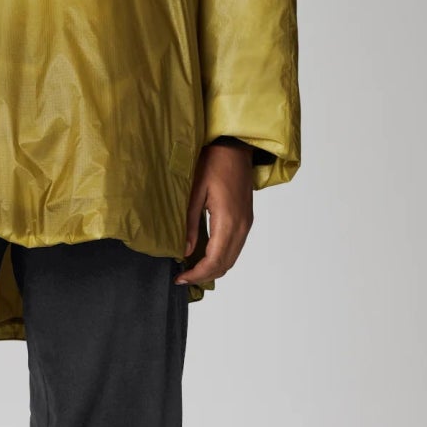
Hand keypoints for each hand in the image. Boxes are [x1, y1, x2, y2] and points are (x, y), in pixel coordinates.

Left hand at [175, 142, 254, 286]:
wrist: (235, 148)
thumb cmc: (213, 163)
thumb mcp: (195, 193)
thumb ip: (191, 224)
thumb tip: (186, 251)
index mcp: (228, 220)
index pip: (214, 260)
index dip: (197, 274)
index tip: (180, 278)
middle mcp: (241, 226)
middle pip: (225, 264)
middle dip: (204, 275)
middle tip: (182, 277)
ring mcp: (246, 224)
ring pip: (232, 258)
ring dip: (213, 268)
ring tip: (191, 270)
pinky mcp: (246, 220)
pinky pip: (235, 247)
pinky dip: (221, 257)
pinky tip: (204, 255)